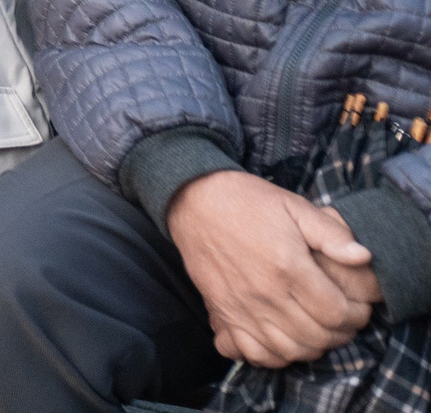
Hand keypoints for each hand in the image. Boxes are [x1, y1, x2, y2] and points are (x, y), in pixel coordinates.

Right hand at [170, 170, 376, 366]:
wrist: (194, 200)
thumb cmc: (247, 201)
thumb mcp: (294, 205)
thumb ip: (331, 232)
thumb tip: (363, 256)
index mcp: (288, 266)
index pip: (336, 313)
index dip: (356, 315)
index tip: (357, 306)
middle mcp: (265, 293)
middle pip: (316, 337)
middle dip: (339, 333)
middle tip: (342, 319)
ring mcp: (242, 306)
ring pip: (289, 350)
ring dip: (311, 346)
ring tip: (317, 330)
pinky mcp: (223, 311)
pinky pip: (253, 351)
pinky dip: (274, 355)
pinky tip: (283, 340)